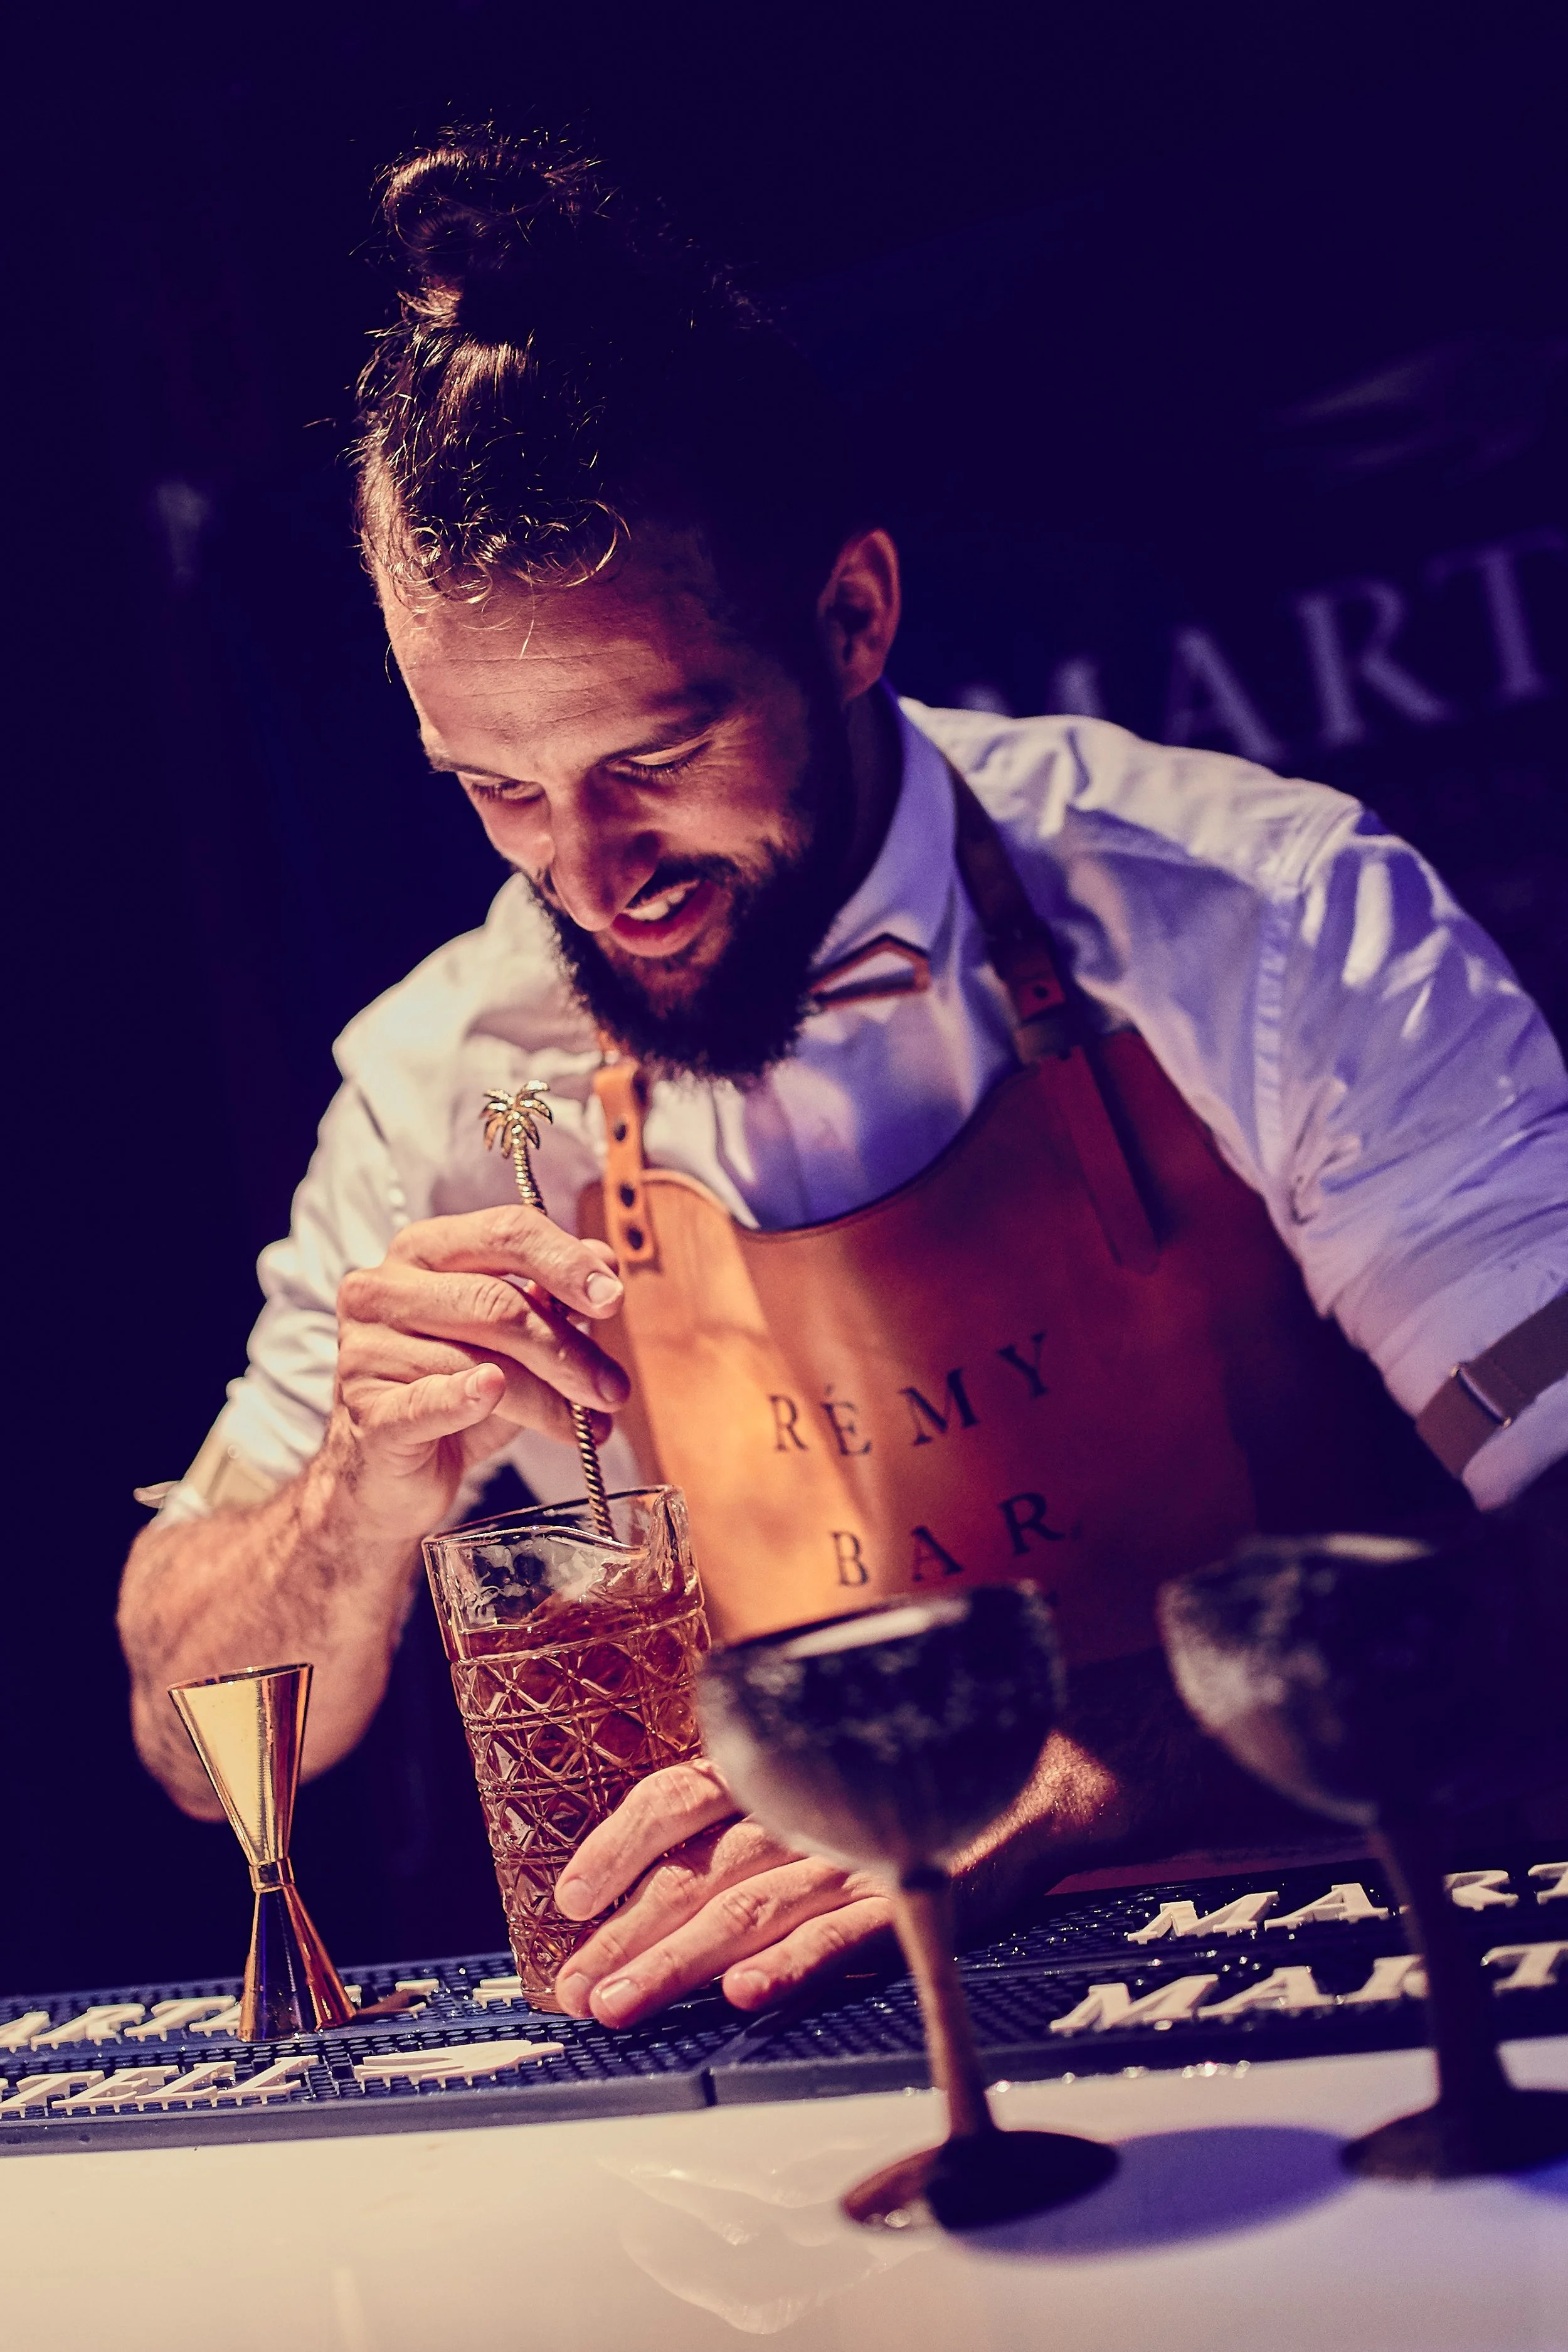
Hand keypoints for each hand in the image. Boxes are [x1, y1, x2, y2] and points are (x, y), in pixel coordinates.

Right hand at [331, 1204, 629, 1534]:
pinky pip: (427, 1401)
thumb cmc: (452, 1393)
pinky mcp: (367, 1412)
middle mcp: (384, 1289)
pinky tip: (492, 1395)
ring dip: (549, 1399)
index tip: (613, 1298)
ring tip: (589, 1426)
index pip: (503, 1233)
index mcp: (422, 1251)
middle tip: (613, 1388)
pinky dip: (466, 1399)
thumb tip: (606, 1262)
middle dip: (568, 1348)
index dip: (566, 1261)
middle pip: (496, 1301)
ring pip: (480, 1359)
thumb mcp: (506, 1340)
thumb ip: (549, 1297)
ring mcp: (367, 1350)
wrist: (386, 1475)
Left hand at [551, 1760, 894, 2025]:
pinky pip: (838, 1935)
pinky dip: (789, 1964)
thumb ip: (732, 1830)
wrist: (1009, 1795)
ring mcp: (848, 1856)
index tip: (568, 1900)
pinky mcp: (902, 1902)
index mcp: (766, 1778)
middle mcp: (797, 1812)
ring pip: (748, 1908)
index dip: (616, 1846)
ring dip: (679, 1961)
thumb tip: (640, 1899)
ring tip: (621, 2004)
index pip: (673, 1799)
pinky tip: (743, 1992)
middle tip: (577, 1987)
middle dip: (626, 1933)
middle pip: (695, 1871)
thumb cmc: (889, 1804)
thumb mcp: (804, 1797)